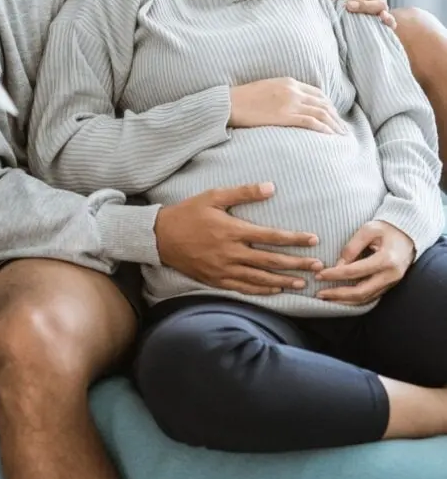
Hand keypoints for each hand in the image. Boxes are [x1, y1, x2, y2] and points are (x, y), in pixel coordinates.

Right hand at [155, 183, 322, 294]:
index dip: (294, 239)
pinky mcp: (216, 280)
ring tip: (302, 283)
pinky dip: (261, 291)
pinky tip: (274, 290)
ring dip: (283, 281)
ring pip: (260, 279)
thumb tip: (271, 187)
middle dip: (296, 264)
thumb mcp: (214, 196)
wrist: (160, 237)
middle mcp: (231, 253)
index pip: (271, 237)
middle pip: (271, 262)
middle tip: (318, 266)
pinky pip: (243, 288)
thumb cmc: (188, 213)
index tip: (313, 240)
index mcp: (233, 231)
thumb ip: (243, 192)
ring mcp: (224, 269)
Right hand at [229, 78, 345, 134]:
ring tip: (341, 136)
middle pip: (323, 103)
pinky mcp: (285, 116)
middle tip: (343, 130)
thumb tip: (292, 104)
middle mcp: (293, 91)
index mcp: (289, 82)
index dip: (330, 106)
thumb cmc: (243, 98)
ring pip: (321, 113)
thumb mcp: (267, 88)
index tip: (335, 117)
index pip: (318, 93)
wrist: (229, 103)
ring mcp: (290, 103)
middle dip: (336, 117)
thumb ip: (282, 93)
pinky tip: (329, 136)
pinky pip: (310, 122)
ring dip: (334, 125)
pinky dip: (323, 129)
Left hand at [315, 220, 414, 303]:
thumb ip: (352, 247)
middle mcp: (390, 275)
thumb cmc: (387, 229)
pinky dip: (354, 300)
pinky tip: (341, 299)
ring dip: (344, 300)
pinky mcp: (389, 286)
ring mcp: (391, 283)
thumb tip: (337, 265)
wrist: (408, 235)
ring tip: (326, 299)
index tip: (319, 275)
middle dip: (338, 294)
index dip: (335, 274)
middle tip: (319, 293)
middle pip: (361, 292)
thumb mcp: (368, 230)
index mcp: (386, 260)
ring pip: (365, 298)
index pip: (355, 272)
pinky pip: (370, 297)